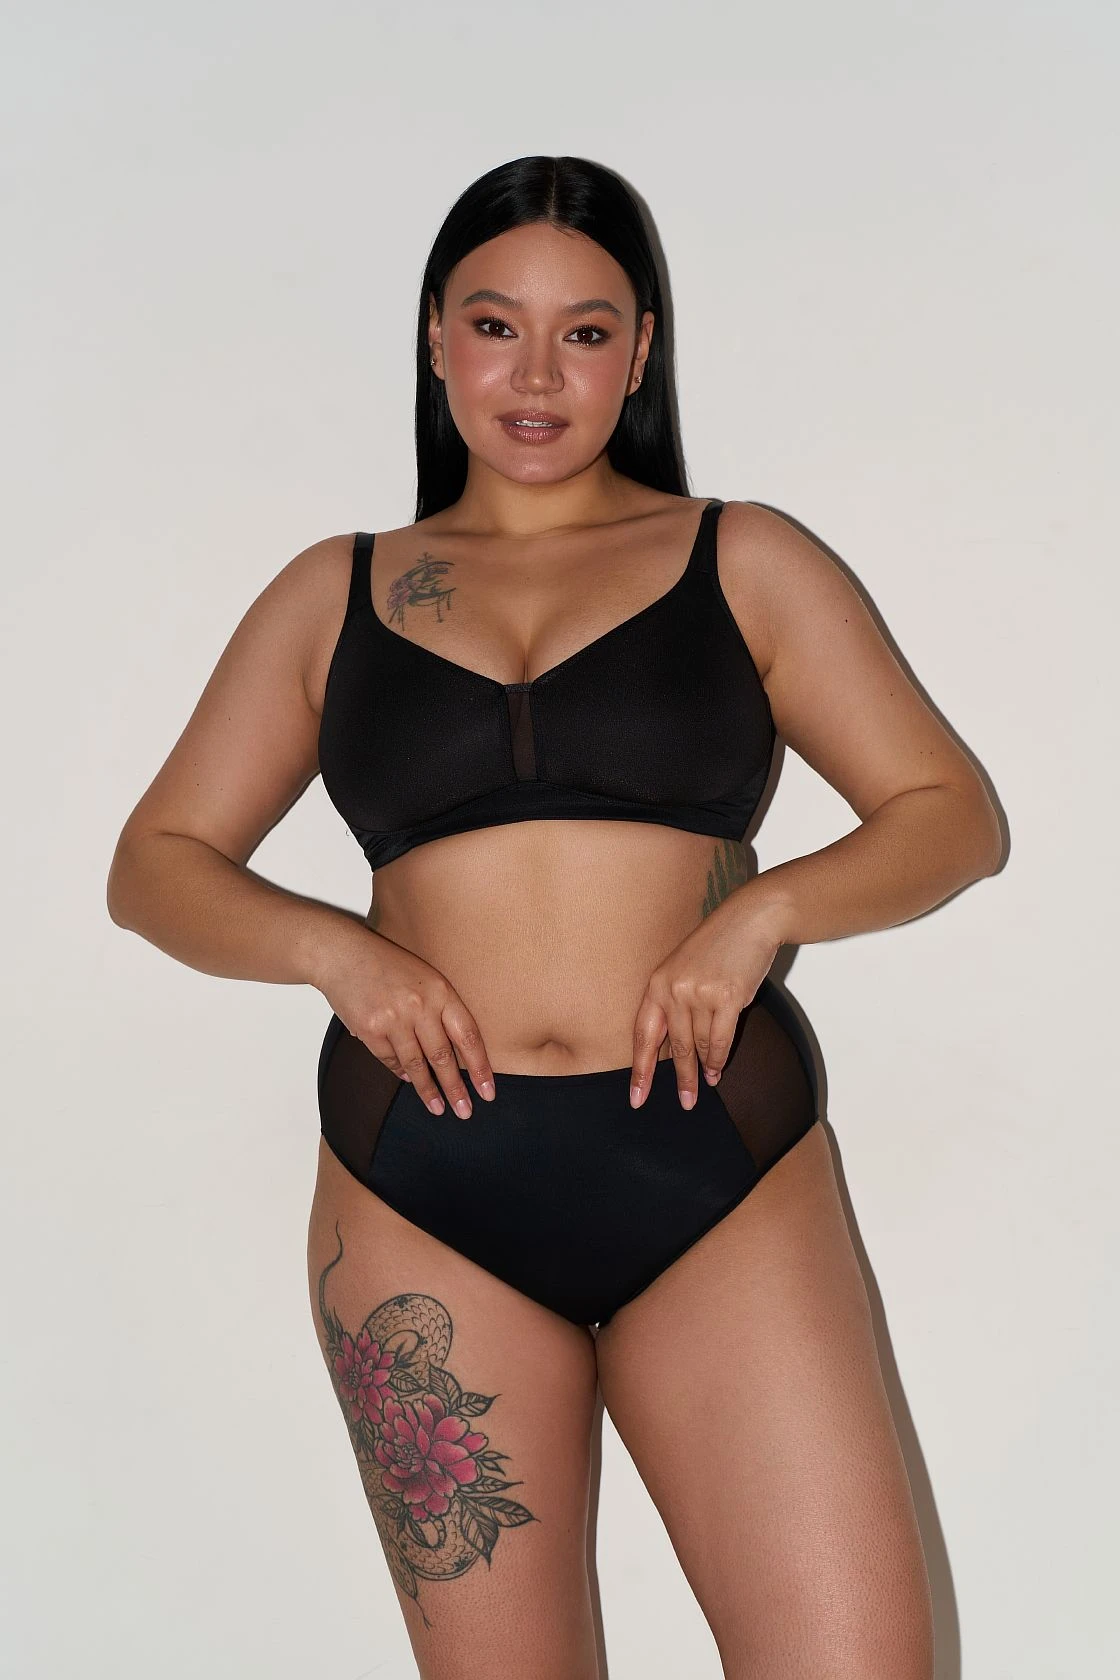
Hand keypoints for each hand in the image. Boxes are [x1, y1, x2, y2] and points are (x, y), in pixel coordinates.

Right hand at [316, 924, 494, 1118]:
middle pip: (443, 1056)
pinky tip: (410, 1082)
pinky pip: (391, 1060)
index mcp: (440, 990)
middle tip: (466, 1112)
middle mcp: (419, 1005)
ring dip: (428, 1090)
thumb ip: (440, 1010)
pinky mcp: (370, 1030)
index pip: (468, 1035)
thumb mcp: (424, 978)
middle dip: (456, 1088)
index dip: (480, 1067)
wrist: (342, 954)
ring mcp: (393, 1019)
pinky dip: (401, 1073)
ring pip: (416, 1065)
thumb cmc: (388, 966)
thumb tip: (455, 1055)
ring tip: (439, 1109)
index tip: (487, 1092)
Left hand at [629, 898, 782, 1110]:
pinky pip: (721, 1040)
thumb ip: (674, 1002)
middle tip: (685, 1103)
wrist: (749, 920)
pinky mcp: (727, 998)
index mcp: (657, 983)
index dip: (640, 1070)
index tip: (638, 1097)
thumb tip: (676, 1047)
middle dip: (680, 1079)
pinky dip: (720, 1059)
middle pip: (676, 1047)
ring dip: (705, 1067)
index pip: (643, 1035)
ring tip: (708, 1082)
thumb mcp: (682, 969)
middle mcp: (674, 990)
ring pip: (701, 1045)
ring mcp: (700, 994)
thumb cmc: (717, 946)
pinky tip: (718, 1070)